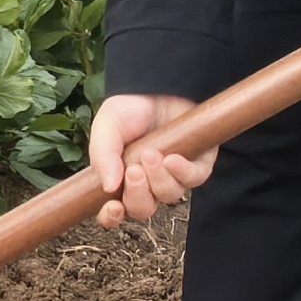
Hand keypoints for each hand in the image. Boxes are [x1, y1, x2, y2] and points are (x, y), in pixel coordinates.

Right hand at [89, 93, 217, 228]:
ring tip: (152, 153)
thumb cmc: (131, 108)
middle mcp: (148, 183)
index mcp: (121, 179)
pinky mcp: (198, 166)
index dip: (112, 216)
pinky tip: (172, 158)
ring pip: (169, 196)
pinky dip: (182, 172)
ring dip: (158, 179)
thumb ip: (102, 155)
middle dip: (138, 195)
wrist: (159, 84)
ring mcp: (174, 177)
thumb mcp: (106, 126)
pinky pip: (193, 180)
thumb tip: (107, 186)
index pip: (115, 211)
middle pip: (143, 210)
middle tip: (133, 170)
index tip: (113, 208)